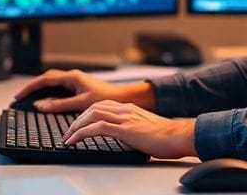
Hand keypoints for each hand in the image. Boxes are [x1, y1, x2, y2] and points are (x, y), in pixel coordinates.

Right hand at [12, 69, 154, 112]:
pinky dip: (49, 94)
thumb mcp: (81, 103)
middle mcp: (72, 77)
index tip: (19, 95)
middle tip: (20, 97)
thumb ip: (60, 105)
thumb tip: (41, 105)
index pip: (45, 79)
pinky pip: (58, 88)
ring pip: (52, 83)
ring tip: (28, 98)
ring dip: (40, 89)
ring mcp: (75, 82)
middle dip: (32, 87)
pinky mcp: (78, 88)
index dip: (30, 87)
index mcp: (72, 77)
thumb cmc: (107, 98)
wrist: (123, 98)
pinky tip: (45, 101)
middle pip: (46, 79)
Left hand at [62, 100, 195, 158]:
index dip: (86, 115)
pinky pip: (97, 128)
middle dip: (77, 120)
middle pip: (93, 108)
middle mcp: (125, 109)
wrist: (180, 136)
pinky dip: (81, 133)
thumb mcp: (144, 131)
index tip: (77, 125)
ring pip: (91, 115)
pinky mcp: (125, 128)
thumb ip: (131, 131)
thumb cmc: (167, 137)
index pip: (101, 106)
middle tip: (67, 133)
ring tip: (67, 138)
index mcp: (129, 109)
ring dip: (75, 126)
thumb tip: (122, 140)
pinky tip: (74, 140)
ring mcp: (125, 117)